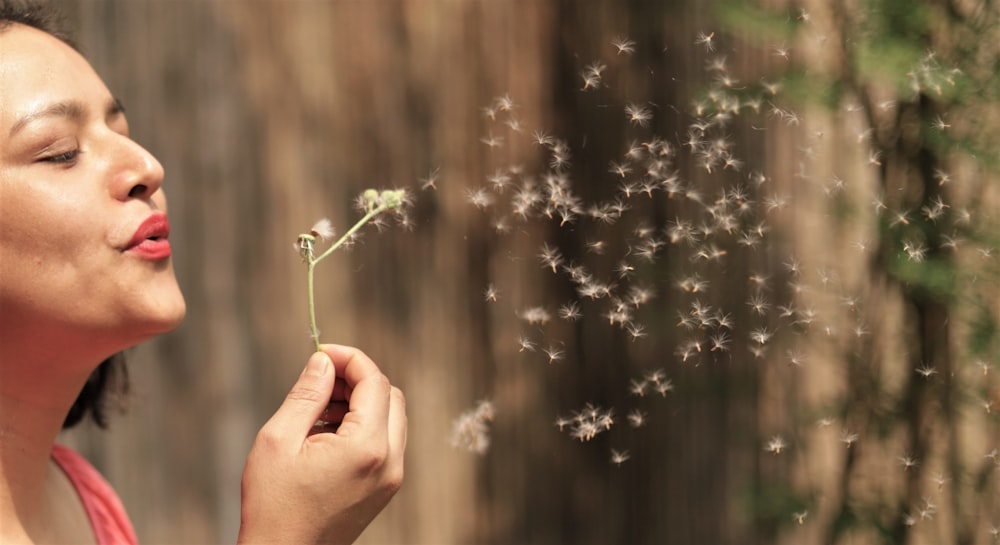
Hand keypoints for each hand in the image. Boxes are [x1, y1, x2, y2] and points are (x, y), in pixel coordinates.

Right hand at [238, 344, 406, 544]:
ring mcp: (391, 479)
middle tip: (319, 380)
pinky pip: (385, 442)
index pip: (375, 381)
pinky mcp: (384, 489)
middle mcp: (390, 462)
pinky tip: (325, 433)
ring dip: (359, 402)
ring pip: (390, 418)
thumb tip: (324, 360)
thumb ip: (307, 394)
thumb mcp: (278, 439)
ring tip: (316, 410)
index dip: (349, 358)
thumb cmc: (273, 505)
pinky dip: (362, 427)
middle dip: (357, 379)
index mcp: (367, 447)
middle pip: (390, 396)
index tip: (322, 353)